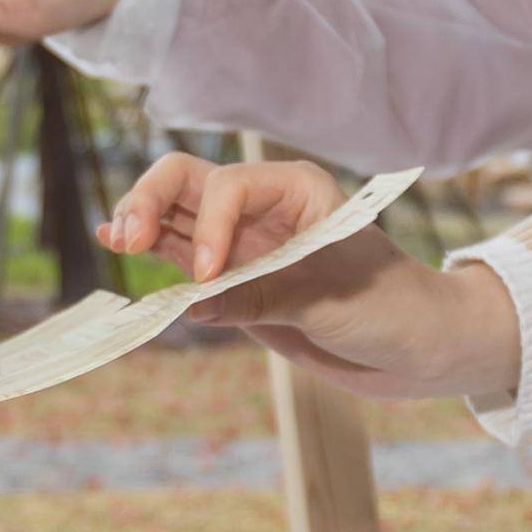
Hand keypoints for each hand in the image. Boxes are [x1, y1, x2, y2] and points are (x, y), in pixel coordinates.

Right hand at [99, 155, 523, 403]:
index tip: (210, 275)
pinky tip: (115, 243)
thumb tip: (194, 304)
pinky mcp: (232, 279)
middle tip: (129, 238)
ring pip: (175, 215)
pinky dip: (150, 250)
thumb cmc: (393, 309)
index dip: (210, 226)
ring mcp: (243, 242)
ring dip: (141, 220)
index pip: (230, 186)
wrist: (417, 349)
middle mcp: (263, 207)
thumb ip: (263, 297)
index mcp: (297, 190)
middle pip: (188, 182)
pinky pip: (180, 257)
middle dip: (152, 200)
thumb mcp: (332, 302)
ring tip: (115, 237)